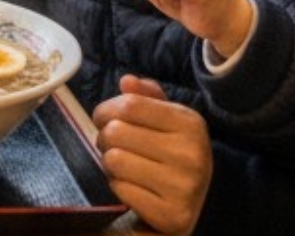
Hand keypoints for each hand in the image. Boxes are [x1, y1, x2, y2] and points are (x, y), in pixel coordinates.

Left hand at [94, 75, 211, 235]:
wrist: (191, 204)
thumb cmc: (172, 154)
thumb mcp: (167, 120)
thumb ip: (146, 97)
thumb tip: (127, 81)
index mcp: (190, 123)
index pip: (129, 105)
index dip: (106, 109)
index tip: (103, 118)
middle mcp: (191, 153)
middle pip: (116, 132)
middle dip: (105, 137)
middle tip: (112, 144)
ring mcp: (183, 186)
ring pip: (114, 160)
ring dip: (109, 163)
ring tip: (122, 164)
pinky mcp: (171, 214)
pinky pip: (120, 189)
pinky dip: (118, 186)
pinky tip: (132, 185)